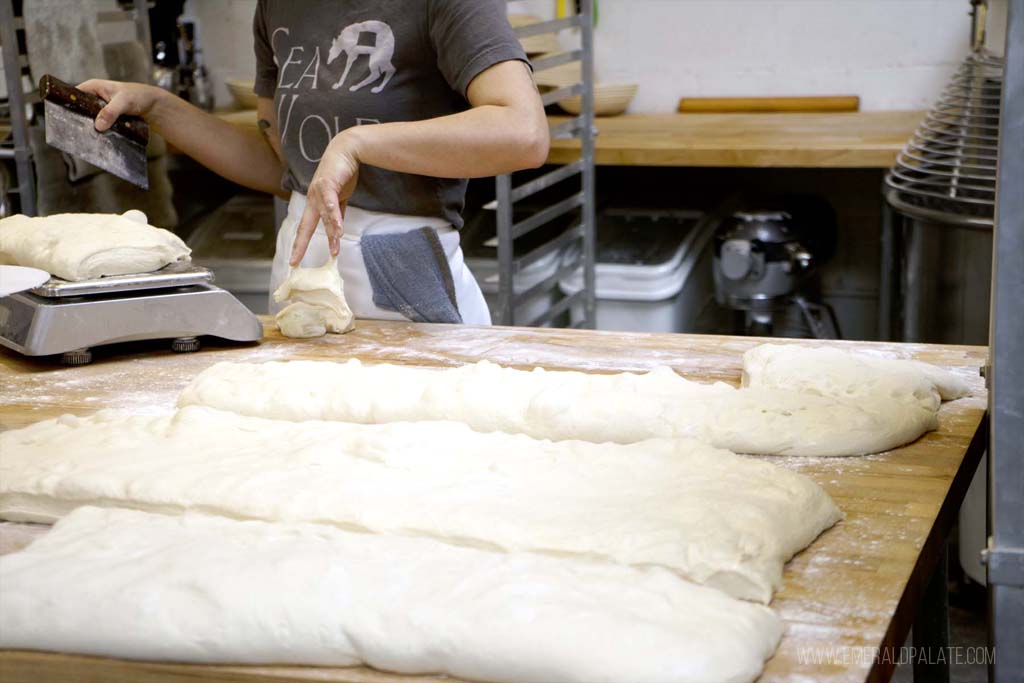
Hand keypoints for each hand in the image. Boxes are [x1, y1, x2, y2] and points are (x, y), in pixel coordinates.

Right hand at [77, 79, 166, 131]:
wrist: (154, 106)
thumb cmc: (139, 96)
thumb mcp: (123, 102)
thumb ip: (110, 112)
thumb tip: (98, 126)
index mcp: (93, 87)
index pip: (73, 95)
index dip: (68, 106)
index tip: (65, 119)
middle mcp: (94, 97)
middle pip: (80, 109)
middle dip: (80, 120)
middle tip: (77, 132)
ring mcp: (100, 108)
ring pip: (90, 119)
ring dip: (90, 128)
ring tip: (87, 138)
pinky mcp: (107, 118)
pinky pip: (99, 125)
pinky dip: (100, 131)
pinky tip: (99, 139)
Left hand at [290, 130, 361, 265]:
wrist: (346, 150)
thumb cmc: (342, 172)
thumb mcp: (339, 197)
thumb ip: (338, 213)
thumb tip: (338, 229)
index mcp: (314, 203)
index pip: (305, 228)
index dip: (300, 244)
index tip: (294, 260)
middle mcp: (313, 200)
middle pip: (306, 227)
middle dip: (300, 245)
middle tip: (295, 262)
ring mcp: (319, 192)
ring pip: (324, 219)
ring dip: (331, 235)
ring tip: (335, 251)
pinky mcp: (328, 185)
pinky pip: (332, 204)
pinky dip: (335, 217)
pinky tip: (338, 228)